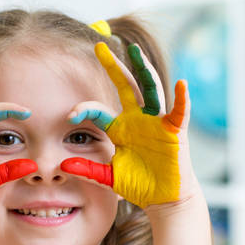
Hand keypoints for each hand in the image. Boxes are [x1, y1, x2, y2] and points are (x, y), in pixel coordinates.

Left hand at [60, 42, 194, 208]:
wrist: (163, 199)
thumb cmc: (139, 185)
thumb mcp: (108, 177)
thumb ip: (87, 169)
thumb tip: (63, 166)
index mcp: (120, 128)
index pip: (98, 110)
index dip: (84, 109)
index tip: (70, 115)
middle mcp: (138, 119)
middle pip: (125, 86)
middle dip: (113, 66)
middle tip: (100, 46)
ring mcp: (156, 122)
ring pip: (150, 89)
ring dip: (143, 69)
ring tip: (135, 50)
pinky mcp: (174, 131)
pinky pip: (179, 111)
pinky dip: (182, 98)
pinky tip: (181, 83)